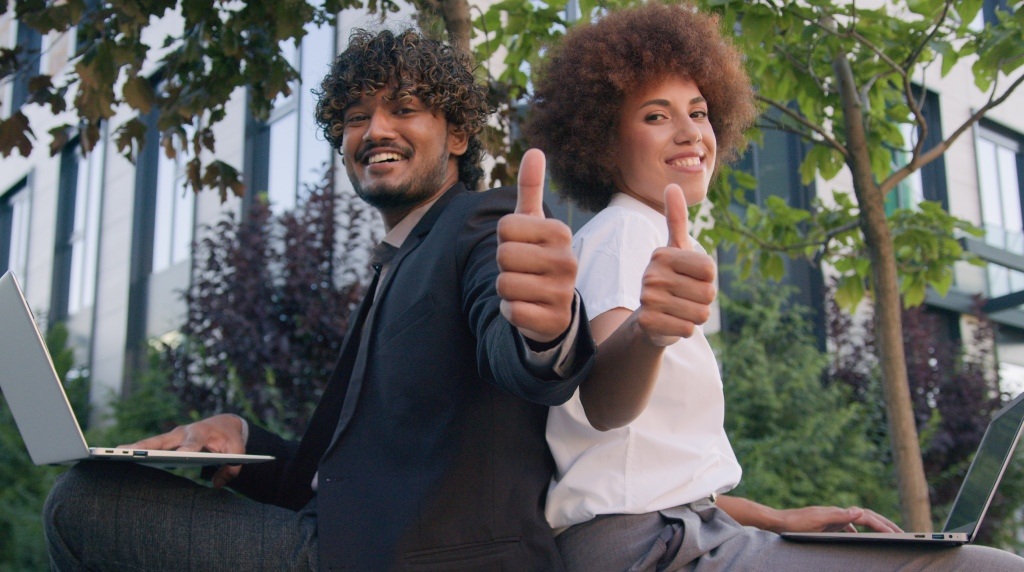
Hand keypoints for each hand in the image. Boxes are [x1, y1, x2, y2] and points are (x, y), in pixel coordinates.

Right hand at [120, 414, 246, 487]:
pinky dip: (136, 452)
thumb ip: (232, 468)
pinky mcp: (167, 442)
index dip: (187, 449)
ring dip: (133, 448)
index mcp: (202, 432)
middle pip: (162, 440)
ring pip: (151, 443)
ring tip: (113, 455)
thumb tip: (216, 485)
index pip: (194, 442)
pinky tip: (121, 461)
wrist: (224, 424)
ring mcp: (173, 437)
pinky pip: (150, 448)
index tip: (179, 456)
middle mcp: (184, 432)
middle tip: (125, 451)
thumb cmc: (230, 438)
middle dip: (145, 446)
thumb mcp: (238, 452)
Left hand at [496, 148, 576, 342]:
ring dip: (506, 290)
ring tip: (525, 289)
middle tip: (522, 270)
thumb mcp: (534, 224)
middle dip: (503, 266)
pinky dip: (511, 312)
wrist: (554, 306)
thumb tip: (534, 150)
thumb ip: (530, 189)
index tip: (521, 247)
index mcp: (560, 232)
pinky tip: (528, 308)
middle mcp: (567, 261)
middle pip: (502, 256)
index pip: (504, 227)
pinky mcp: (554, 320)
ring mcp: (563, 292)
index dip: (504, 240)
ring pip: (504, 284)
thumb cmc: (536, 258)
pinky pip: (511, 311)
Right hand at [635, 184, 716, 345]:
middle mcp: (651, 274)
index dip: (708, 279)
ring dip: (694, 316)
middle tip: (683, 298)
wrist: (647, 318)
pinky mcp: (648, 322)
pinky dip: (684, 329)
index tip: (690, 278)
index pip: (710, 269)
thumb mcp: (676, 249)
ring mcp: (647, 299)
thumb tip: (672, 185)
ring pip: (700, 313)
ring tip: (678, 310)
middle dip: (702, 301)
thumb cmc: (669, 279)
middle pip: (708, 293)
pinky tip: (670, 323)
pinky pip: (687, 329)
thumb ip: (677, 219)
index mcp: (662, 255)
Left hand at [769, 505, 903, 533]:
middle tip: (901, 532)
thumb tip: (859, 510)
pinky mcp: (825, 523)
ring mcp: (831, 518)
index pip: (867, 517)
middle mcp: (837, 513)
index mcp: (837, 513)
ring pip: (858, 521)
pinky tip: (858, 538)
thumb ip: (838, 516)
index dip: (883, 525)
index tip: (897, 533)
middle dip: (884, 524)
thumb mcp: (817, 520)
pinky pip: (846, 527)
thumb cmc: (795, 523)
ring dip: (874, 527)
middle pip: (866, 517)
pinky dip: (857, 531)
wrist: (777, 522)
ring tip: (886, 534)